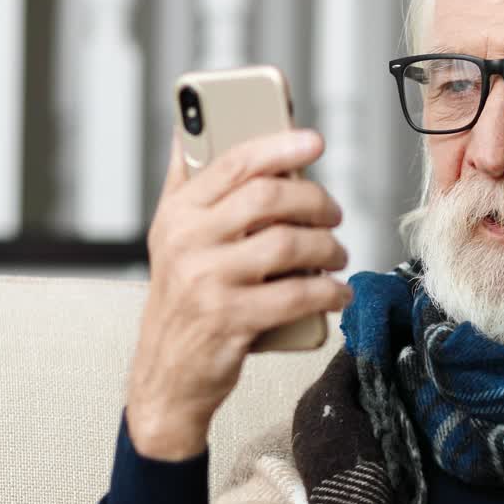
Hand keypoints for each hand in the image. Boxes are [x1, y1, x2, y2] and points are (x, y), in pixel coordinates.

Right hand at [125, 128, 351, 460]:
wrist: (166, 375)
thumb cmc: (182, 297)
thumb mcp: (170, 237)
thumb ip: (184, 183)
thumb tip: (188, 127)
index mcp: (177, 214)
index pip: (234, 163)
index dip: (279, 146)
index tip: (314, 142)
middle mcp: (187, 242)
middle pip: (268, 198)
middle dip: (315, 201)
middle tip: (333, 214)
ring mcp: (207, 282)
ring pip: (288, 244)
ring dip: (328, 247)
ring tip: (336, 255)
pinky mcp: (230, 320)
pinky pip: (297, 294)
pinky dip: (328, 291)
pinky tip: (337, 292)